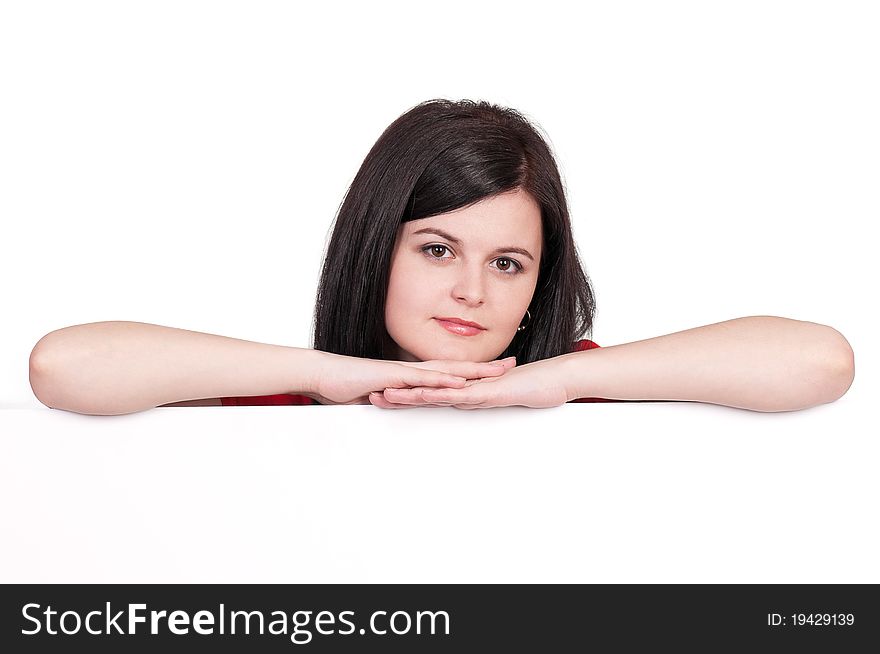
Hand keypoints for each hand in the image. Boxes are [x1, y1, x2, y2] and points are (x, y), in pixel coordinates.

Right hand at [305, 352, 517, 404]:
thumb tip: (402, 406)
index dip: (472, 371)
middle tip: (511, 365)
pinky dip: (442, 380)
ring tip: (496, 371)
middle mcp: (412, 370)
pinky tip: (459, 381)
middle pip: (455, 367)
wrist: (323, 374)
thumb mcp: (378, 396)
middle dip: (483, 367)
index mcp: (411, 375)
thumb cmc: (346, 384)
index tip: (495, 371)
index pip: (448, 372)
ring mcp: (403, 372)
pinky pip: (422, 378)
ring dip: (470, 371)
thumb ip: (394, 400)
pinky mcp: (392, 378)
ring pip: (445, 370)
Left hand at [368, 356, 570, 409]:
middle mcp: (468, 386)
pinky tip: (426, 397)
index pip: (431, 394)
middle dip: (399, 395)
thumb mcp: (501, 397)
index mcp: (468, 389)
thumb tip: (469, 403)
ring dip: (412, 395)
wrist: (559, 377)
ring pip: (438, 392)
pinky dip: (443, 396)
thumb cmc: (535, 387)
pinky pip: (462, 395)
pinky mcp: (489, 391)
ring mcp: (478, 387)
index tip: (385, 398)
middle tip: (371, 398)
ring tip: (386, 398)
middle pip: (427, 392)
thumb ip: (483, 398)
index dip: (407, 396)